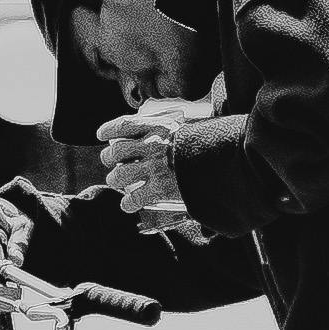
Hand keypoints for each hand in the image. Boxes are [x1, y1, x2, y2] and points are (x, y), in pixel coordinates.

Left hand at [96, 115, 202, 239]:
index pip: (125, 125)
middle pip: (117, 152)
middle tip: (113, 164)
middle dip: (110, 159)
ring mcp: (155, 167)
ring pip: (119, 175)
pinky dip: (128, 204)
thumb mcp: (193, 126)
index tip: (101, 135)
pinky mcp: (160, 189)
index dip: (109, 130)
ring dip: (116, 181)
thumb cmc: (212, 144)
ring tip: (119, 184)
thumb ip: (177, 127)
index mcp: (160, 126)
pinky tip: (130, 205)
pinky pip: (133, 199)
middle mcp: (153, 144)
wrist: (227, 162)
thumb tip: (170, 127)